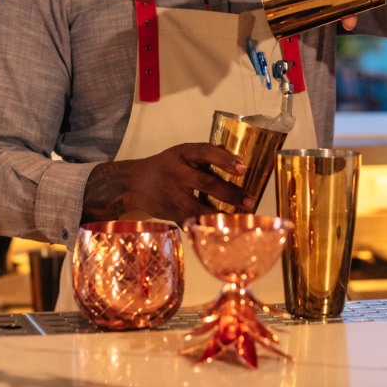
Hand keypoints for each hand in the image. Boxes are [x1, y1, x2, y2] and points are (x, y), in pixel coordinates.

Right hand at [82, 143, 251, 224]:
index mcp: (183, 154)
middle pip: (205, 183)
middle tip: (250, 201)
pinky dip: (208, 228)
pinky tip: (224, 233)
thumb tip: (239, 161)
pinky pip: (193, 223)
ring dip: (222, 215)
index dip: (224, 160)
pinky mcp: (173, 214)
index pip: (205, 153)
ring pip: (199, 208)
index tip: (243, 169)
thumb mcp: (183, 154)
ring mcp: (173, 196)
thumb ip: (207, 157)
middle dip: (230, 193)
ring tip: (241, 220)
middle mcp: (177, 173)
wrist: (136, 183)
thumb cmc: (167, 165)